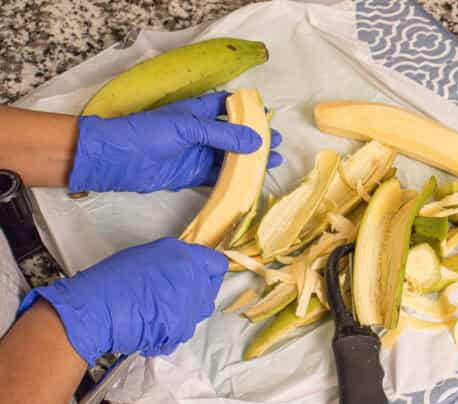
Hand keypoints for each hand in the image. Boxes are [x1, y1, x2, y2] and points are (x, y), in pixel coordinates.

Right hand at [18, 238, 227, 363]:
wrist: (95, 308)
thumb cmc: (111, 280)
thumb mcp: (147, 256)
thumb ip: (174, 262)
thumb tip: (184, 270)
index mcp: (184, 258)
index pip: (216, 265)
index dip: (208, 271)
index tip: (200, 276)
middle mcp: (193, 281)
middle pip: (208, 291)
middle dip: (195, 293)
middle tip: (171, 294)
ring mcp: (189, 308)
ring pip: (197, 313)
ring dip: (183, 312)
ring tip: (156, 308)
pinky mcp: (181, 330)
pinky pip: (182, 330)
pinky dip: (170, 330)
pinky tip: (150, 323)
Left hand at [68, 91, 281, 193]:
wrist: (118, 159)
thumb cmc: (148, 133)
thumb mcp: (188, 128)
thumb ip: (222, 135)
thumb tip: (256, 141)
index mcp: (196, 111)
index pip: (225, 106)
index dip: (245, 109)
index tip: (266, 114)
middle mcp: (199, 131)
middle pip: (232, 134)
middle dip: (254, 138)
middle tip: (276, 143)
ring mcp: (196, 154)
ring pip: (229, 157)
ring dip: (249, 160)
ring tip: (273, 162)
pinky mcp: (192, 174)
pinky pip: (218, 176)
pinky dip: (235, 178)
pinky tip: (250, 180)